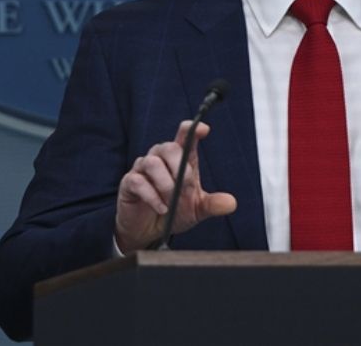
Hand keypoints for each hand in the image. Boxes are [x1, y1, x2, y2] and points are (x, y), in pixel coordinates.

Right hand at [114, 120, 236, 252]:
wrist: (150, 231)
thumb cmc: (174, 212)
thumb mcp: (197, 210)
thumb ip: (213, 205)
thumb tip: (231, 203)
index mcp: (180, 159)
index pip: (185, 137)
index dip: (192, 130)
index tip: (204, 129)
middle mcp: (161, 159)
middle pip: (168, 147)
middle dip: (180, 167)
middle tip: (186, 187)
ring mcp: (143, 169)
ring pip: (152, 163)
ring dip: (165, 184)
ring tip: (171, 202)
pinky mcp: (129, 183)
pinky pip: (138, 182)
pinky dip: (152, 196)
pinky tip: (161, 208)